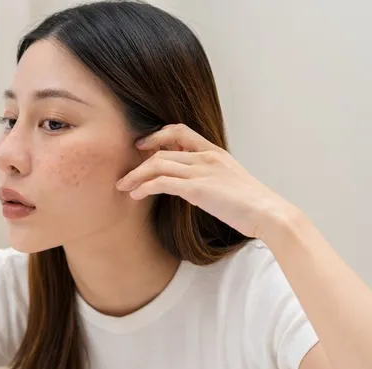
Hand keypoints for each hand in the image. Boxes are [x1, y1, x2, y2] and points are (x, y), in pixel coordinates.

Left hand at [115, 124, 293, 239]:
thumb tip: (192, 189)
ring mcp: (201, 171)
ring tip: (123, 186)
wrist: (270, 213)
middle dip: (138, 161)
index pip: (180, 130)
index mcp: (214, 152)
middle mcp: (205, 157)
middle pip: (162, 149)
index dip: (157, 135)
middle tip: (125, 174)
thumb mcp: (230, 182)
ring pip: (157, 164)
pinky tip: (135, 195)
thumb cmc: (253, 204)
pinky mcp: (197, 189)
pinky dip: (144, 187)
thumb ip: (210, 178)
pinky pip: (161, 182)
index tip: (141, 146)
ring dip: (135, 175)